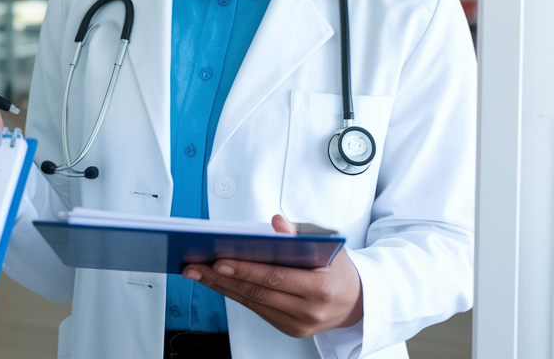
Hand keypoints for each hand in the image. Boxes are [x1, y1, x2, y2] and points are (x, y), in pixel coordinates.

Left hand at [182, 214, 362, 339]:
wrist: (358, 301)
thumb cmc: (339, 269)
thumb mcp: (326, 244)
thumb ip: (298, 234)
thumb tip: (276, 223)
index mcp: (320, 287)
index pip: (274, 277)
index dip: (244, 270)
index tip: (218, 260)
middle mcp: (309, 310)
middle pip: (257, 292)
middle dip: (221, 278)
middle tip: (195, 265)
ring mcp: (299, 324)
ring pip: (252, 303)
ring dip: (221, 287)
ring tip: (198, 272)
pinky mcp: (289, 329)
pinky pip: (257, 309)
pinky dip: (235, 295)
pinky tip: (218, 282)